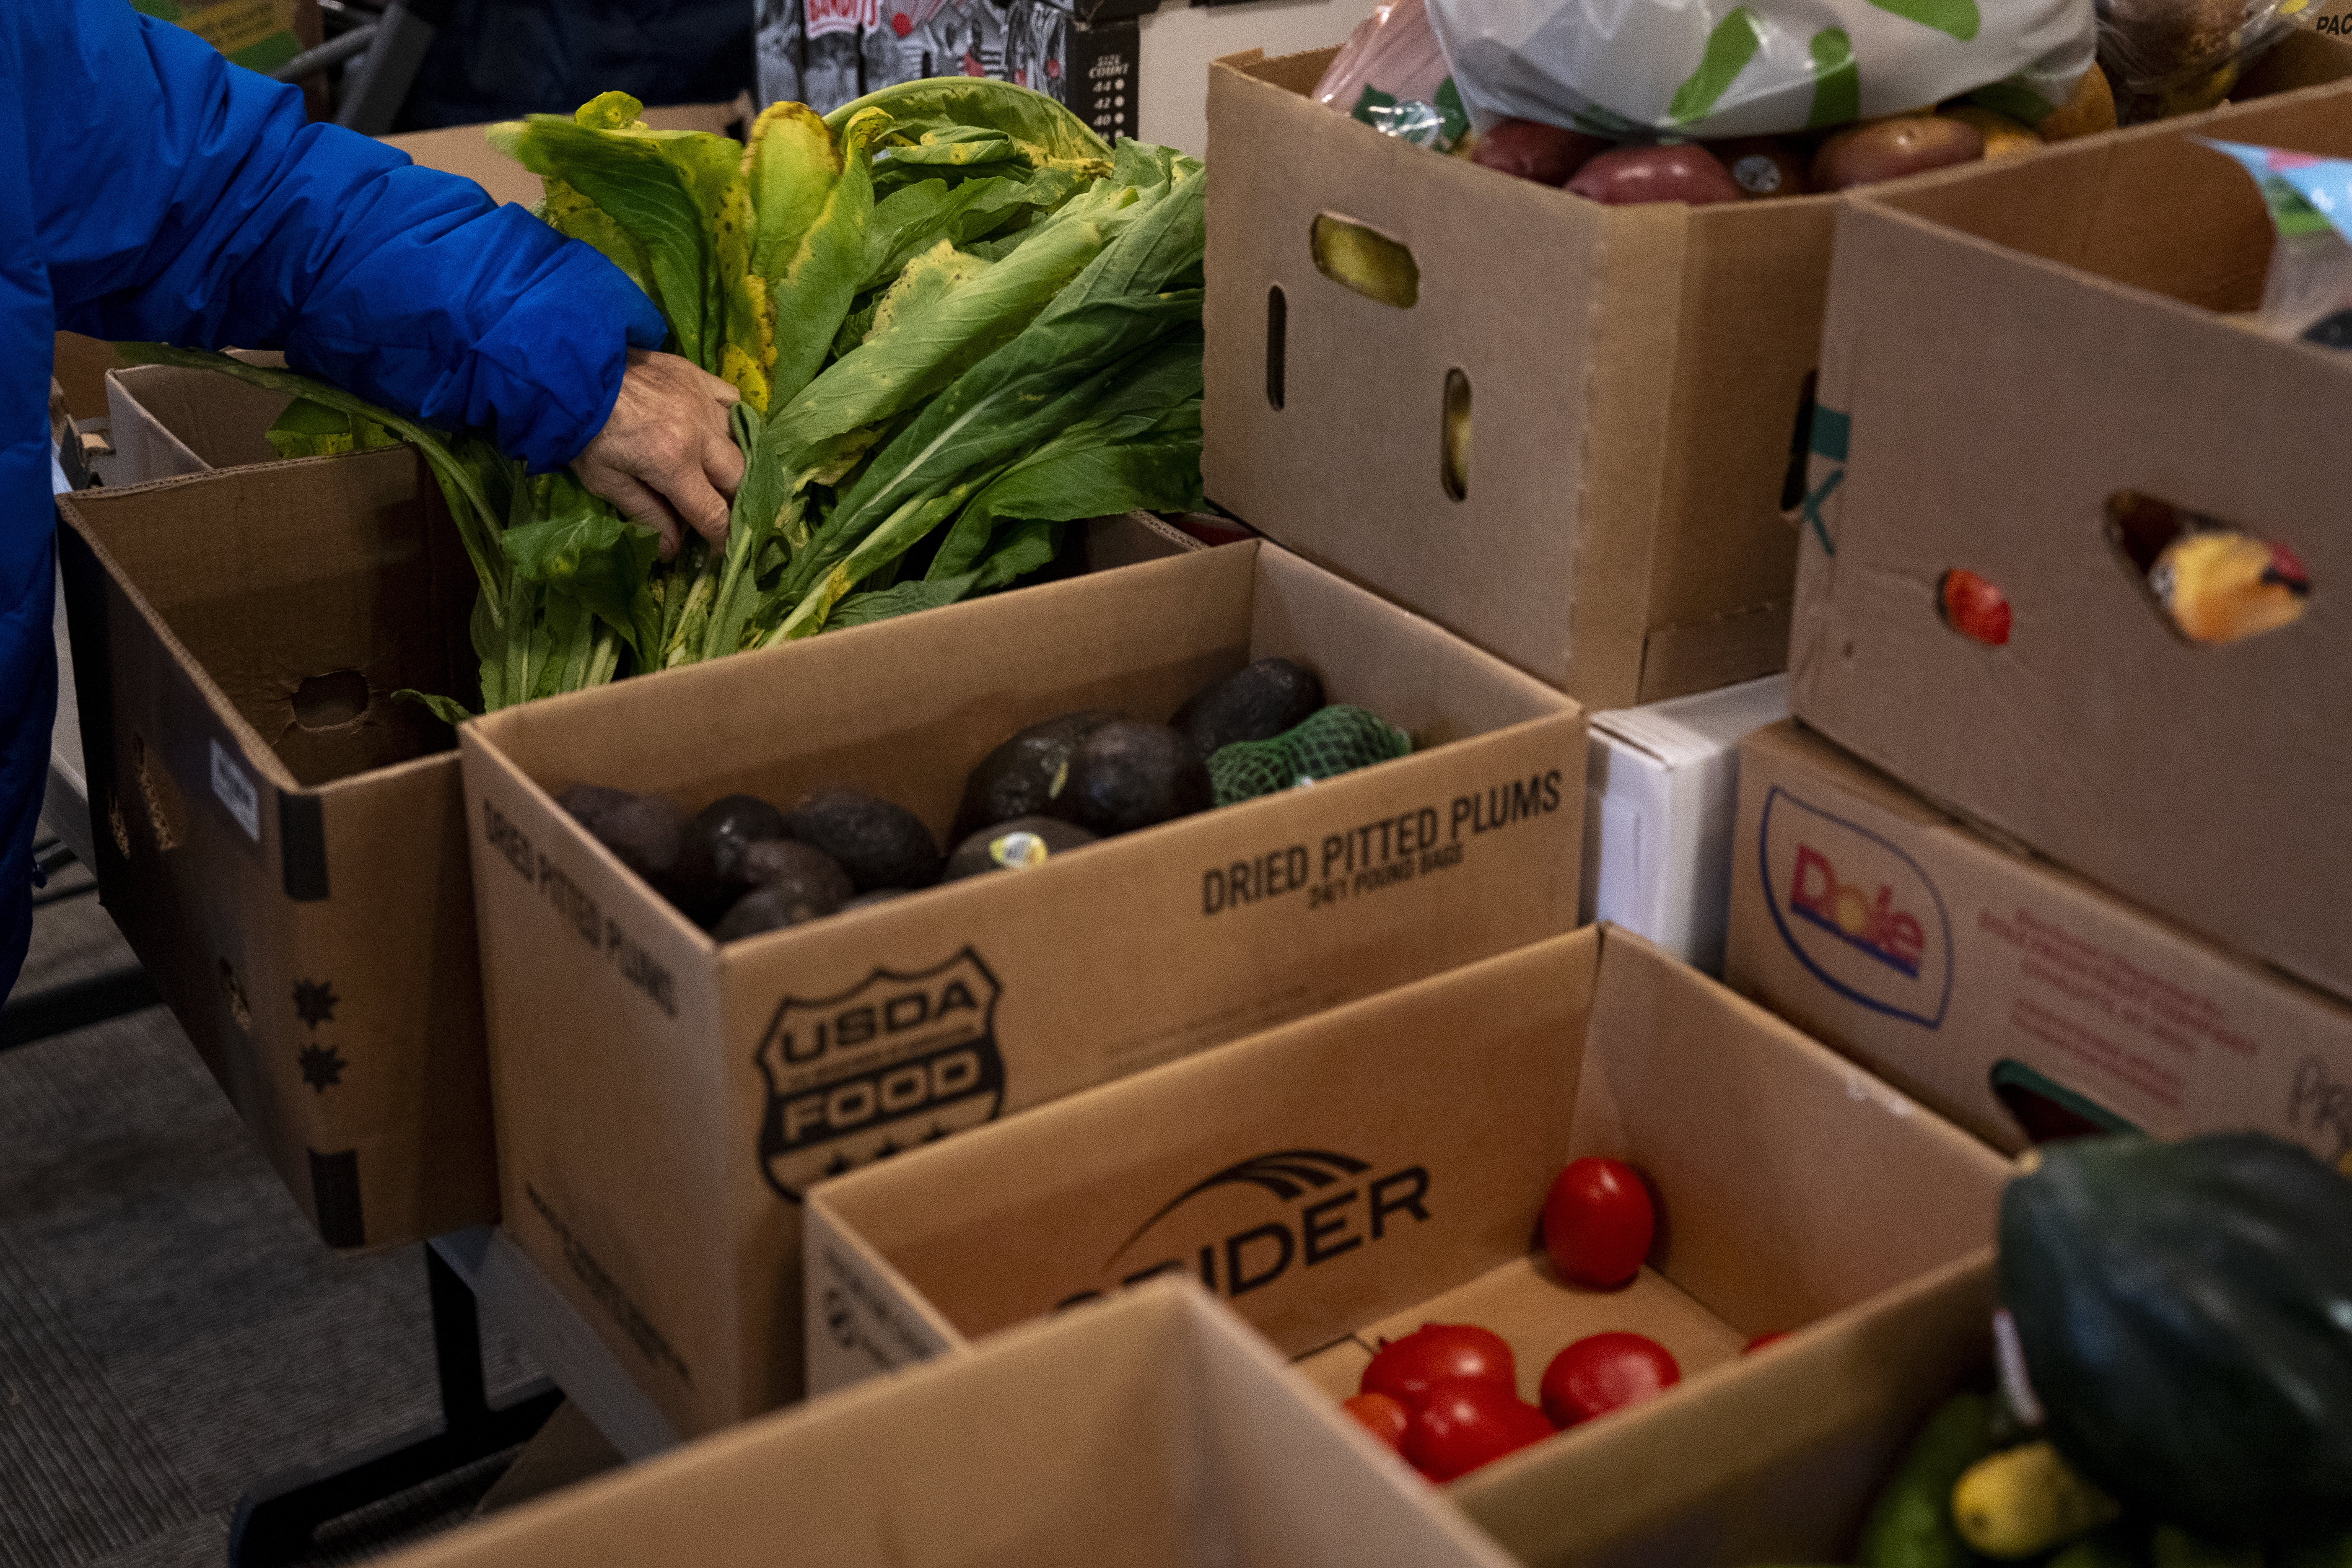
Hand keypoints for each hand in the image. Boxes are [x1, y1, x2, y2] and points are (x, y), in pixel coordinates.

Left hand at [572, 349, 744, 557]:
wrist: (566, 373)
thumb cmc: (582, 433)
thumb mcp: (604, 481)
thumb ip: (645, 514)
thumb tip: (673, 550)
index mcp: (672, 463)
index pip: (713, 512)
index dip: (721, 537)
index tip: (720, 547)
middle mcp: (698, 433)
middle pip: (738, 477)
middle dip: (732, 499)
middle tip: (717, 507)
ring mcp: (702, 401)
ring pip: (742, 440)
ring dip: (733, 461)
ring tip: (717, 471)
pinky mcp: (697, 377)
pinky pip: (732, 399)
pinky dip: (731, 419)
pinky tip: (716, 429)